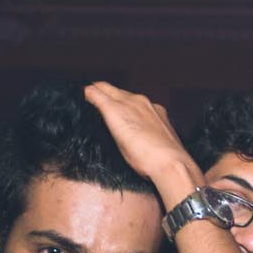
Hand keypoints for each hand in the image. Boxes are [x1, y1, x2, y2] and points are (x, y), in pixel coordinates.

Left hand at [81, 81, 202, 200]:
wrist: (170, 163)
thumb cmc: (165, 162)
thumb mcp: (156, 147)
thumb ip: (147, 139)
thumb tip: (137, 144)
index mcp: (155, 111)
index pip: (132, 101)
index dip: (121, 103)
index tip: (112, 110)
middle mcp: (143, 102)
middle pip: (118, 91)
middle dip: (106, 94)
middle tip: (92, 102)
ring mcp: (129, 103)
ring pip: (107, 89)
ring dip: (99, 95)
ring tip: (88, 102)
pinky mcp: (114, 109)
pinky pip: (95, 94)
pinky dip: (89, 95)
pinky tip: (83, 99)